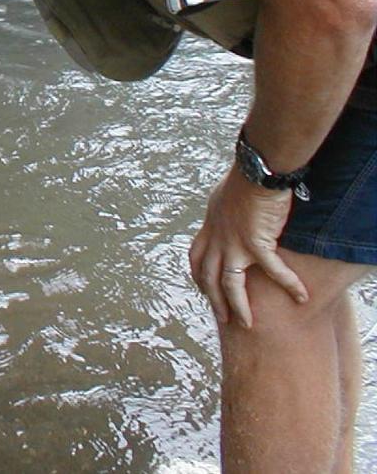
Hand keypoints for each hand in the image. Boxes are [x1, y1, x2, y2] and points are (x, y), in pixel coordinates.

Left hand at [188, 166, 307, 327]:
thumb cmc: (242, 181)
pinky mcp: (257, 244)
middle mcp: (217, 240)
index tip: (203, 289)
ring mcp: (235, 244)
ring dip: (239, 307)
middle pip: (210, 278)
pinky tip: (301, 297)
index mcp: (209, 229)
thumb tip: (224, 215)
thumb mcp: (221, 199)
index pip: (196, 259)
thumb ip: (221, 214)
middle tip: (224, 319)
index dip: (198, 277)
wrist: (255, 173)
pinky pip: (274, 271)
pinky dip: (289, 284)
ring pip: (231, 284)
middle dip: (215, 300)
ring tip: (247, 324)